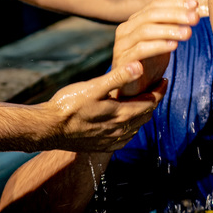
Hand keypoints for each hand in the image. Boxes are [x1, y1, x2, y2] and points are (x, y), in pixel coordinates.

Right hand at [44, 60, 165, 151]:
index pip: (150, 102)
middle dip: (152, 100)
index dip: (159, 90)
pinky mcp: (103, 146)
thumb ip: (117, 77)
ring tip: (141, 101)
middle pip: (146, 115)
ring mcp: (112, 140)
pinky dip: (130, 126)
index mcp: (121, 114)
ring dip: (142, 113)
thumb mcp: (93, 87)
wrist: (48, 129)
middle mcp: (121, 130)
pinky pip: (125, 137)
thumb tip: (139, 65)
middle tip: (155, 88)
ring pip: (136, 126)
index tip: (164, 79)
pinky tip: (125, 121)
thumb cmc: (68, 105)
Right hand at [113, 0, 206, 96]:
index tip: (195, 4)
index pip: (155, 5)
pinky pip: (140, 50)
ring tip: (188, 33)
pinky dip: (157, 46)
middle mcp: (126, 29)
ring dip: (168, 30)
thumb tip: (194, 8)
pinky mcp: (122, 61)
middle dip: (175, 15)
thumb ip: (174, 25)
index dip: (175, 3)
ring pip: (145, 31)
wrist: (133, 90)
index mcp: (135, 21)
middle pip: (151, 15)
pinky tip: (173, 46)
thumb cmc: (150, 63)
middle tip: (195, 18)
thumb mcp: (164, 41)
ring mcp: (122, 45)